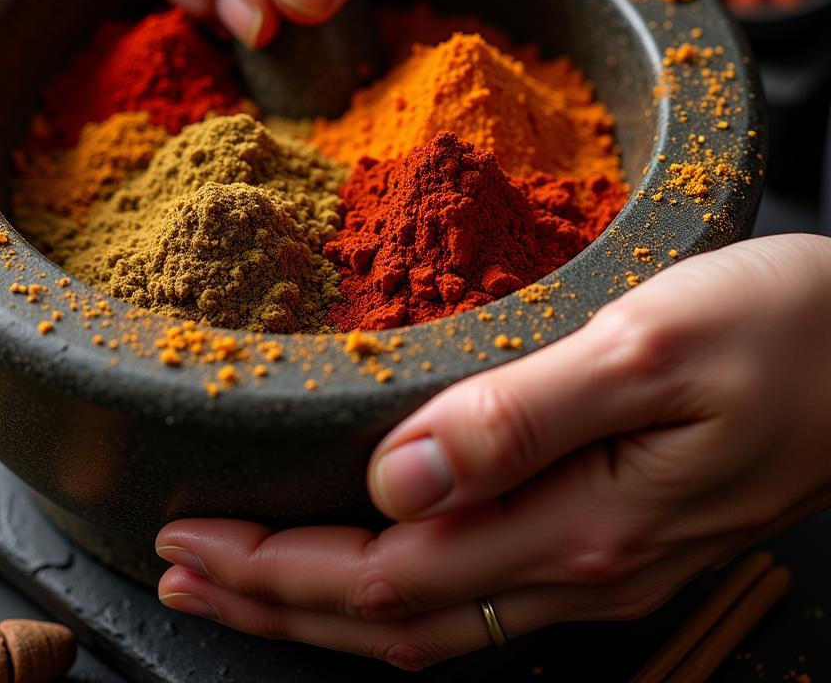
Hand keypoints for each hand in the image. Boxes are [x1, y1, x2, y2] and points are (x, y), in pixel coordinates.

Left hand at [154, 235, 830, 669]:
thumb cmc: (778, 329)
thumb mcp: (646, 347)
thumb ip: (521, 417)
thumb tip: (397, 477)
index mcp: (579, 524)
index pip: (385, 576)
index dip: (275, 571)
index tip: (188, 541)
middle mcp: (581, 565)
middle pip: (391, 618)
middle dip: (271, 604)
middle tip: (178, 570)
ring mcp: (600, 563)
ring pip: (428, 619)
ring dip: (320, 606)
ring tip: (238, 581)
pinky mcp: (613, 537)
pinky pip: (475, 595)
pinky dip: (390, 589)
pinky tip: (361, 560)